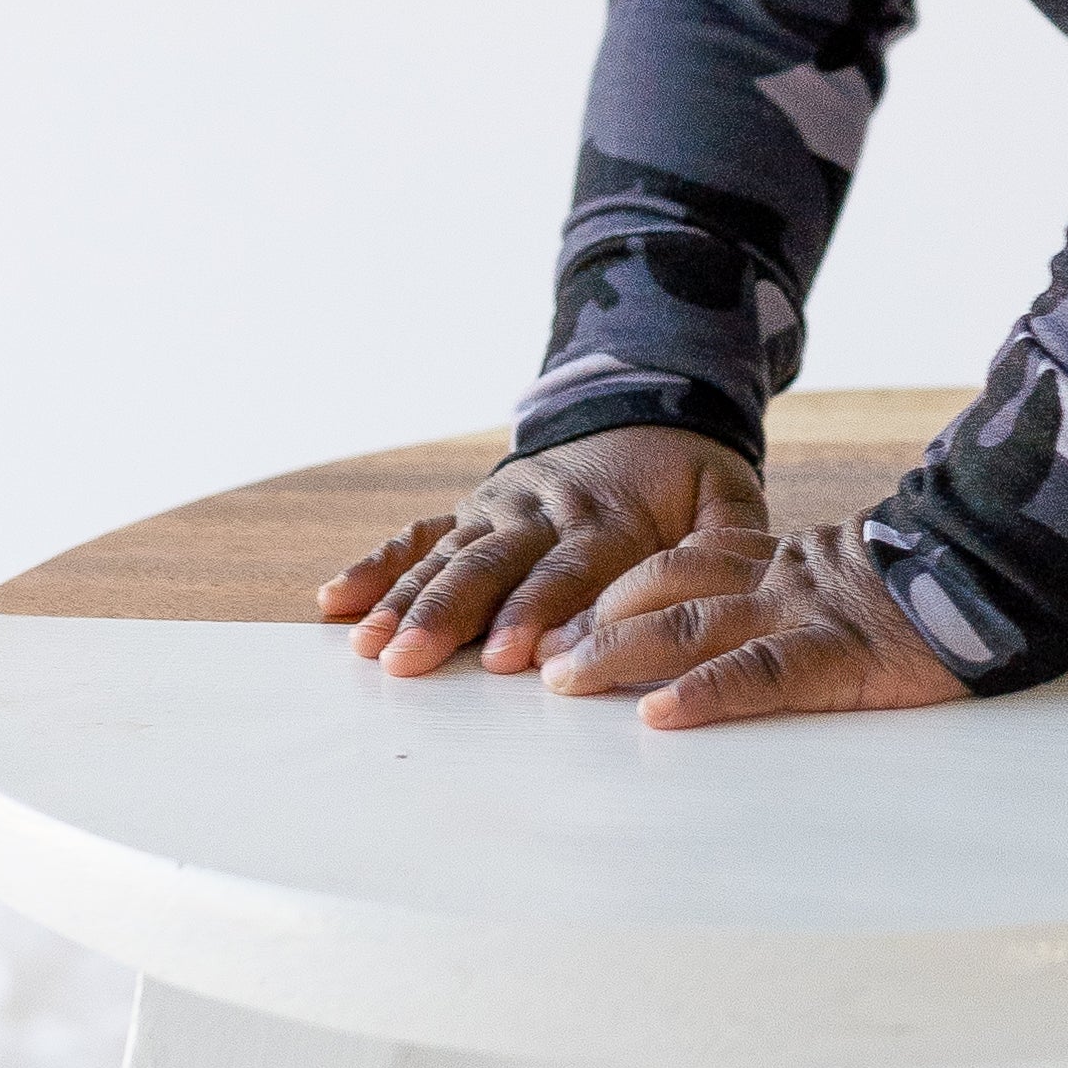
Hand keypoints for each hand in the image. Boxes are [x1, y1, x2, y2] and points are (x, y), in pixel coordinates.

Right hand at [319, 426, 769, 677]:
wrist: (641, 406)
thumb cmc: (688, 474)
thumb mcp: (726, 495)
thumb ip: (730, 540)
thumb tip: (732, 581)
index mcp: (607, 516)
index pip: (571, 569)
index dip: (539, 610)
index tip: (511, 655)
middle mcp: (543, 511)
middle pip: (491, 566)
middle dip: (448, 614)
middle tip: (410, 661)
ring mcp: (499, 508)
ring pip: (446, 555)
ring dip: (403, 600)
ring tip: (368, 646)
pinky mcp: (471, 509)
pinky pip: (418, 534)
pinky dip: (376, 565)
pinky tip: (335, 601)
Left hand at [536, 517, 964, 726]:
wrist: (1006, 567)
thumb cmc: (933, 587)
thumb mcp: (846, 580)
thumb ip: (791, 594)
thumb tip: (725, 643)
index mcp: (776, 561)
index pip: (671, 567)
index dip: (605, 593)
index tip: (549, 625)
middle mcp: (775, 581)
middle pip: (659, 592)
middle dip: (588, 626)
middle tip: (529, 662)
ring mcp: (804, 613)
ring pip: (692, 626)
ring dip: (619, 654)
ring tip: (564, 685)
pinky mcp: (842, 656)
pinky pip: (763, 674)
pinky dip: (707, 694)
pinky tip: (663, 715)